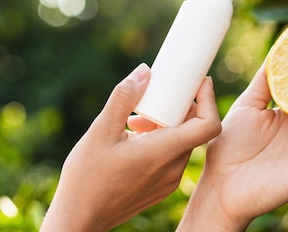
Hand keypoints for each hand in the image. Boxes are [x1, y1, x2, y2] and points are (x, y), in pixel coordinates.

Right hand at [40, 63, 221, 231]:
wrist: (78, 220)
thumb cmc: (86, 178)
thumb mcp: (100, 131)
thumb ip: (124, 98)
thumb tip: (145, 71)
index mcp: (164, 152)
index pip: (209, 125)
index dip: (209, 100)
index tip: (198, 83)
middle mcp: (173, 168)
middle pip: (195, 129)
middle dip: (181, 107)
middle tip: (158, 94)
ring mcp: (169, 181)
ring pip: (182, 142)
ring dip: (168, 124)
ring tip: (135, 120)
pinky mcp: (162, 188)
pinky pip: (173, 157)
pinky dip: (162, 140)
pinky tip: (135, 137)